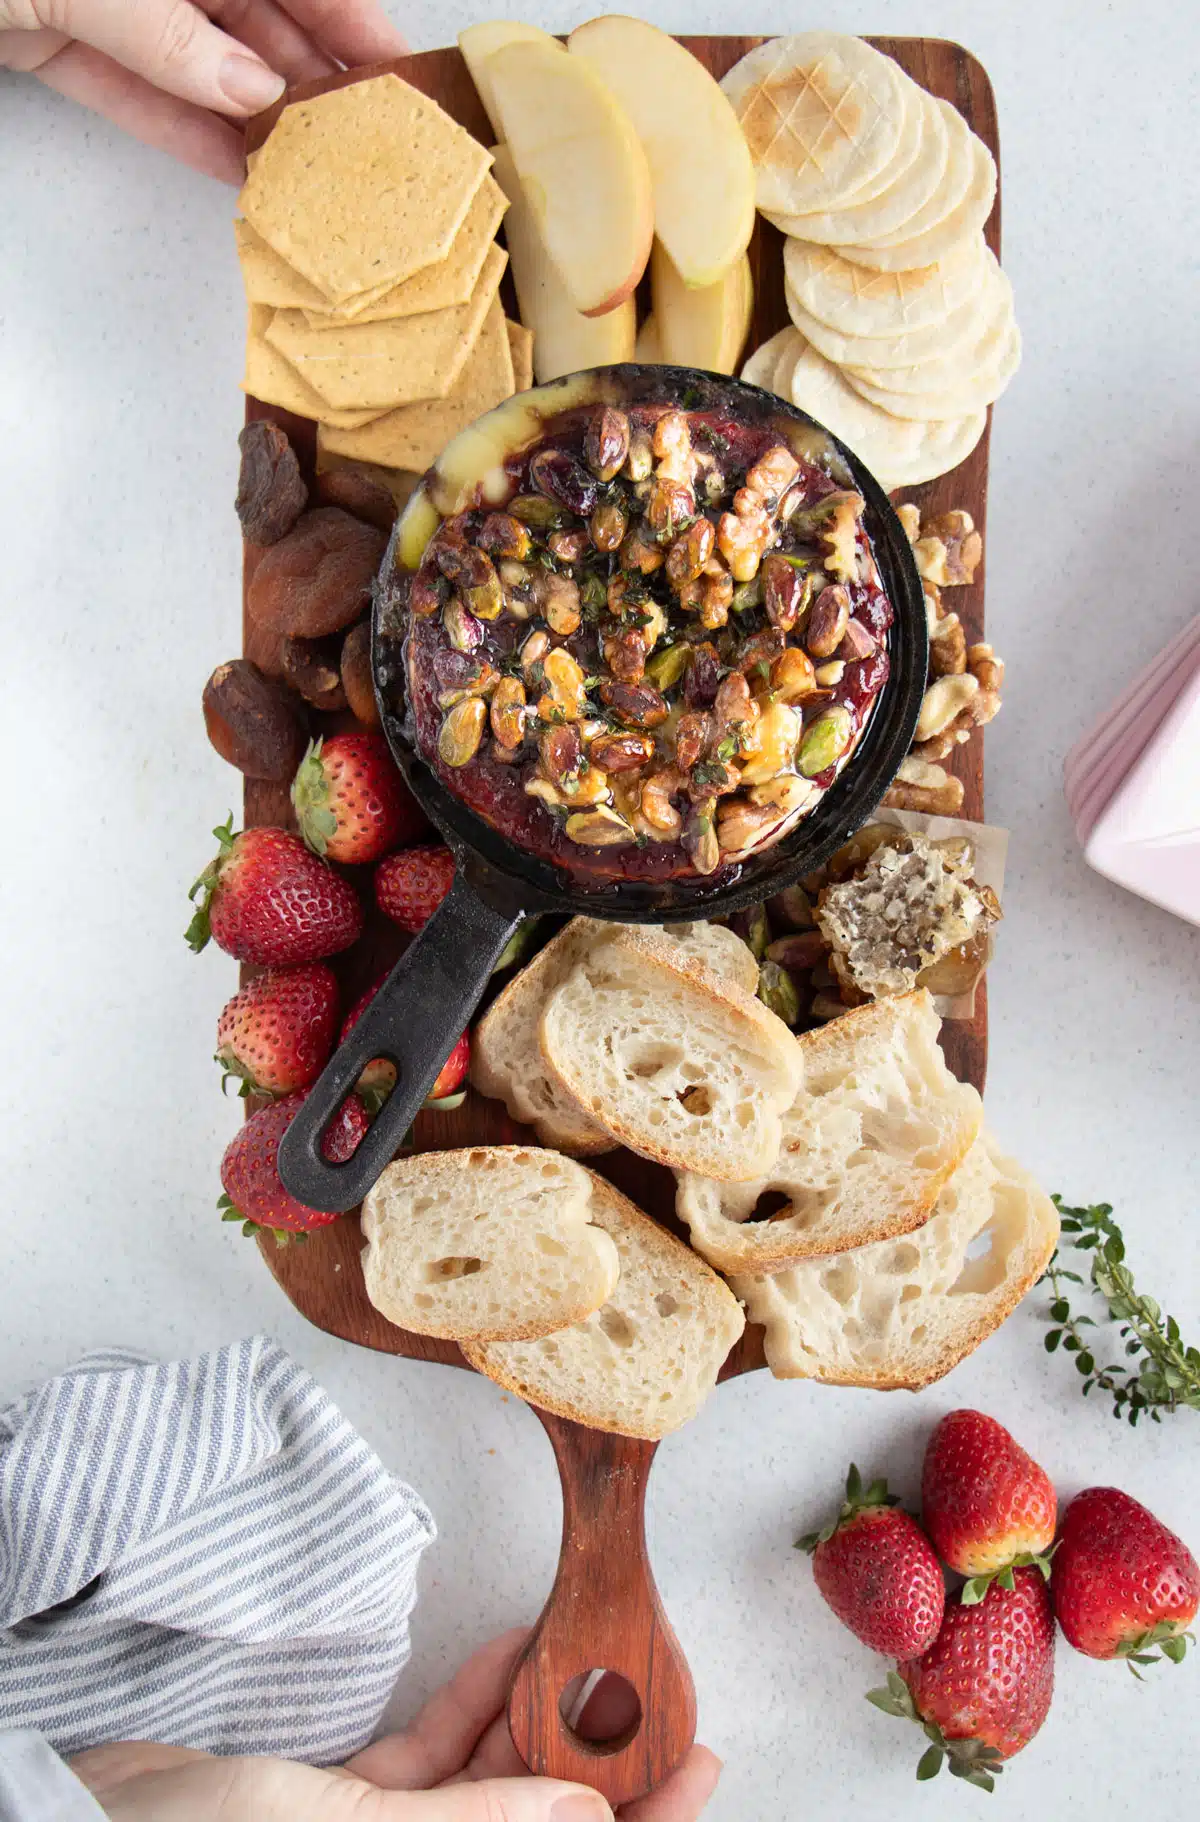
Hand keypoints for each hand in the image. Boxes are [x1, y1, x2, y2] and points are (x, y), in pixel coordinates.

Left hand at [0, 0, 408, 182]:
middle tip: (358, 137)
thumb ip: (166, 34)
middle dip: (302, 67)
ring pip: (189, 52)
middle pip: (241, 3)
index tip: (390, 64)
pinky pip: (126, 84)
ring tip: (308, 170)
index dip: (339, 5)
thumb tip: (250, 87)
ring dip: (247, 111)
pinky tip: (232, 167)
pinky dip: (176, 126)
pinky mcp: (39, 32)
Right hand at [70, 1629, 722, 1821]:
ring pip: (488, 1784)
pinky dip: (468, 1704)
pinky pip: (431, 1759)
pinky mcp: (344, 1807)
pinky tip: (504, 1652)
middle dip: (594, 1758)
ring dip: (534, 1719)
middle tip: (648, 1692)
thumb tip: (582, 1811)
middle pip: (538, 1820)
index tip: (706, 1769)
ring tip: (582, 1654)